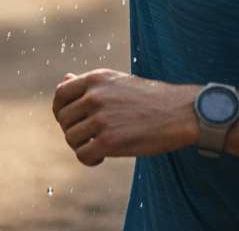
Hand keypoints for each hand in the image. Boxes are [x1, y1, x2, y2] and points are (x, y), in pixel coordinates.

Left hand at [51, 68, 198, 166]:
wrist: (178, 113)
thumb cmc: (149, 98)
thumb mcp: (117, 82)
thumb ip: (89, 84)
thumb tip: (64, 79)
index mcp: (96, 78)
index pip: (61, 93)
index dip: (60, 110)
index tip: (70, 120)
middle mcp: (95, 95)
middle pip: (64, 119)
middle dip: (72, 130)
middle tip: (89, 137)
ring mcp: (101, 118)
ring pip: (71, 138)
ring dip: (82, 146)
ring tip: (98, 146)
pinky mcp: (109, 141)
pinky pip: (83, 154)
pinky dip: (90, 160)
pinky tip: (102, 157)